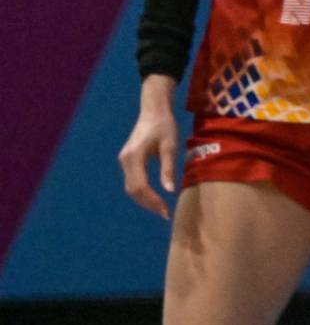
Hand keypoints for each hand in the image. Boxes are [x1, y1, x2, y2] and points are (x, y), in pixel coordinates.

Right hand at [117, 75, 179, 218]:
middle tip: (165, 214)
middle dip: (148, 204)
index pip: (141, 186)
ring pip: (131, 187)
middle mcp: (125, 160)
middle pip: (133, 190)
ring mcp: (124, 160)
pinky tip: (154, 197)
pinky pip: (132, 181)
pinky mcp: (127, 160)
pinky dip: (142, 192)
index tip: (165, 211)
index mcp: (134, 156)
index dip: (153, 201)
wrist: (153, 110)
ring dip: (144, 200)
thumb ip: (168, 169)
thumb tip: (169, 191)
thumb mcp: (170, 146)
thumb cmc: (165, 126)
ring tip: (161, 209)